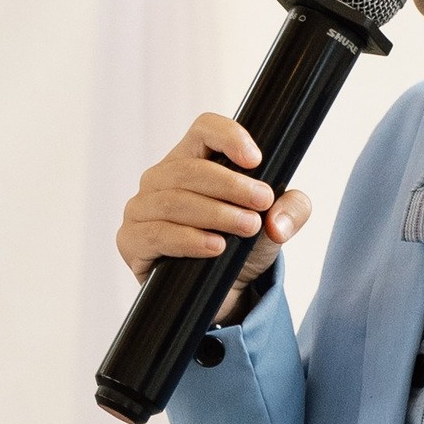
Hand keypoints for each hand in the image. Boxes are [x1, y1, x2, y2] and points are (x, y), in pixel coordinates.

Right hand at [117, 113, 312, 319]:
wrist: (222, 294)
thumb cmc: (242, 248)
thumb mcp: (275, 226)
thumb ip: (292, 211)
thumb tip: (277, 221)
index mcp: (192, 159)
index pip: (204, 129)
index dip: (228, 137)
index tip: (255, 160)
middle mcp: (161, 178)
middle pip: (190, 168)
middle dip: (231, 186)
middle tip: (262, 203)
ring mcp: (141, 208)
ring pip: (174, 200)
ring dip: (216, 213)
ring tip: (247, 227)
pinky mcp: (131, 241)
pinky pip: (157, 234)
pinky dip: (190, 240)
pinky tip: (215, 246)